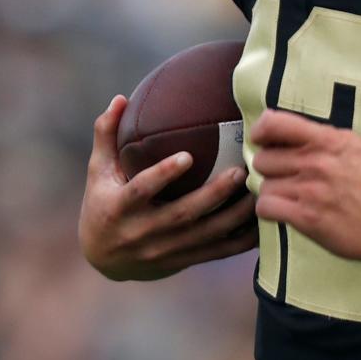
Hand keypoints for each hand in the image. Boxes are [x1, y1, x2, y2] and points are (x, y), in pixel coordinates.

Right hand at [78, 95, 257, 280]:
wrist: (105, 260)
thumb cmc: (103, 203)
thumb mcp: (98, 172)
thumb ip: (106, 135)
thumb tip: (120, 98)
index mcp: (118, 209)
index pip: (140, 192)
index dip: (162, 176)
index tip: (187, 156)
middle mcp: (141, 233)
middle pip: (182, 215)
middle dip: (213, 195)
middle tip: (240, 171)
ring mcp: (164, 251)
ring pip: (205, 235)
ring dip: (235, 216)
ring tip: (259, 191)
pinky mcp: (183, 260)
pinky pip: (217, 252)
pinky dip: (241, 240)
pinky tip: (262, 222)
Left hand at [250, 108, 360, 267]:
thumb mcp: (353, 146)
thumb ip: (321, 137)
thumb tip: (286, 133)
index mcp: (328, 139)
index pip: (276, 124)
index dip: (261, 131)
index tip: (264, 140)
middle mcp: (316, 161)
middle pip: (263, 158)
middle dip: (271, 168)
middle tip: (286, 176)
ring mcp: (310, 190)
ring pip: (263, 184)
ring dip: (273, 192)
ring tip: (290, 197)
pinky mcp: (305, 217)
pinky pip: (266, 207)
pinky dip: (271, 211)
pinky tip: (285, 211)